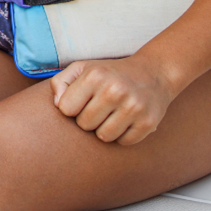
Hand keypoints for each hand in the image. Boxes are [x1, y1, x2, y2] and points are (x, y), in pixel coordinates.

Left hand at [50, 55, 176, 145]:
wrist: (154, 73)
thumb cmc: (110, 73)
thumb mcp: (82, 68)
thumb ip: (60, 83)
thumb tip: (56, 104)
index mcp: (94, 76)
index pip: (66, 109)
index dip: (72, 108)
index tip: (82, 101)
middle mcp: (114, 90)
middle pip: (84, 125)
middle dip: (88, 119)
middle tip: (100, 107)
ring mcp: (133, 107)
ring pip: (103, 137)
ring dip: (104, 129)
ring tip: (112, 114)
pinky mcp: (148, 122)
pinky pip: (124, 142)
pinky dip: (123, 135)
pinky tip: (127, 120)